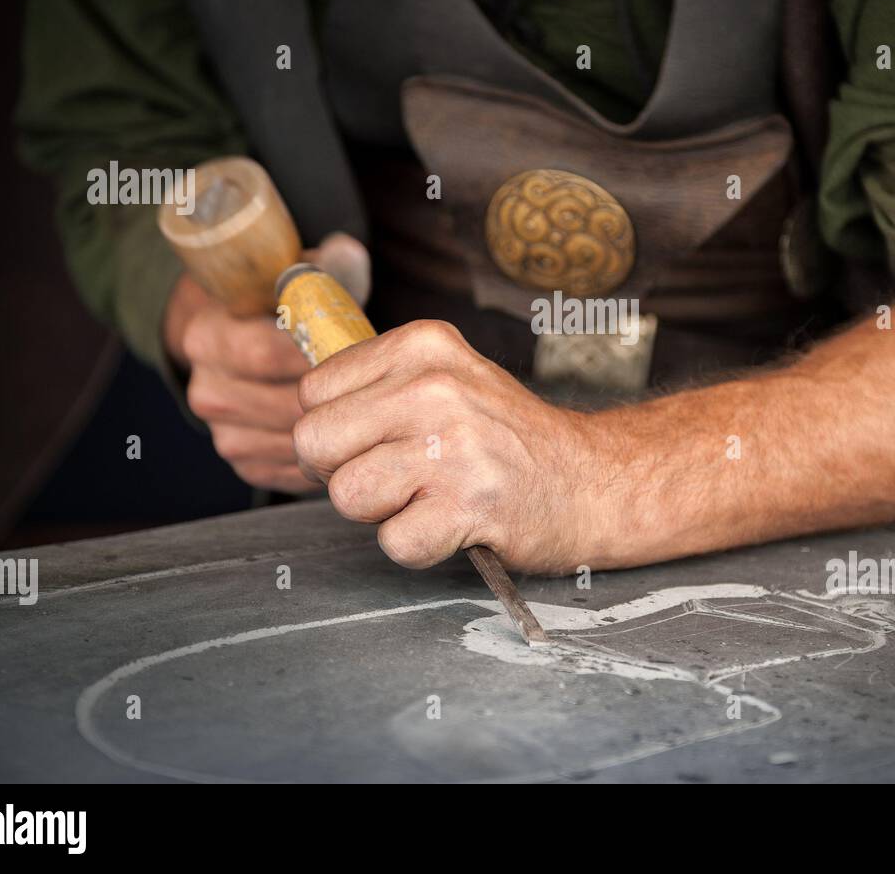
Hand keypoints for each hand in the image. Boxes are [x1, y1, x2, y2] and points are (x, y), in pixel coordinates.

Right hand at [164, 233, 370, 493]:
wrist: (243, 344)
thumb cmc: (277, 309)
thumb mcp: (292, 280)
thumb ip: (322, 267)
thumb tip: (346, 251)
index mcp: (208, 336)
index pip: (265, 354)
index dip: (316, 355)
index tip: (355, 351)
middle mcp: (206, 388)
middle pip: (283, 405)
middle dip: (335, 397)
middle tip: (374, 385)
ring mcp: (223, 432)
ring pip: (291, 442)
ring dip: (336, 428)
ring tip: (367, 407)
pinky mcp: (246, 463)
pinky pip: (294, 470)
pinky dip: (327, 456)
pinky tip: (349, 433)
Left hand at [292, 319, 621, 573]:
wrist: (592, 481)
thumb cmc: (509, 438)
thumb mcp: (448, 376)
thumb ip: (378, 382)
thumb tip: (302, 407)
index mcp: (423, 346)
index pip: (313, 391)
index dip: (338, 429)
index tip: (382, 439)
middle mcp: (435, 388)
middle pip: (312, 442)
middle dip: (344, 472)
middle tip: (399, 476)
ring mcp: (452, 447)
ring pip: (346, 496)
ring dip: (383, 512)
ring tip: (431, 497)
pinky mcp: (469, 506)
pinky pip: (394, 542)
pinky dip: (419, 547)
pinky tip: (453, 524)